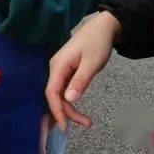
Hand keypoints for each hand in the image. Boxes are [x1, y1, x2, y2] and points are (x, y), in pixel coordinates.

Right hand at [45, 10, 119, 129]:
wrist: (102, 27)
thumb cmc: (97, 43)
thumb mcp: (91, 63)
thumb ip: (80, 81)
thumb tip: (69, 99)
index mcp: (58, 65)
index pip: (52, 92)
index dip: (56, 110)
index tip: (64, 126)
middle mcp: (56, 67)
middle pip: (55, 94)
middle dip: (67, 111)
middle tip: (86, 124)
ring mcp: (61, 68)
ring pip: (60, 92)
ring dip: (70, 107)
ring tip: (86, 120)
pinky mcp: (67, 69)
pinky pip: (64, 87)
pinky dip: (71, 99)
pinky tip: (77, 106)